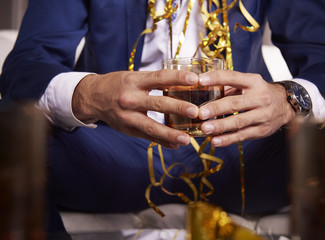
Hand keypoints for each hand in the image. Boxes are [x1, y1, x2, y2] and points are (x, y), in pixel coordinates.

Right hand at [72, 70, 198, 148]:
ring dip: (170, 134)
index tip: (194, 79)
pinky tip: (176, 145)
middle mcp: (131, 99)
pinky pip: (147, 137)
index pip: (160, 77)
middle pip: (158, 103)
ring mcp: (128, 116)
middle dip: (178, 108)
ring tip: (186, 139)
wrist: (93, 97)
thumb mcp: (134, 77)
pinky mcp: (128, 129)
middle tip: (195, 111)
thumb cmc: (119, 85)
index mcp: (135, 81)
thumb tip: (185, 84)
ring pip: (152, 126)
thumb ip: (156, 81)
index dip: (177, 78)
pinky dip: (163, 142)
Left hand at [198, 70, 295, 146]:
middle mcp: (260, 98)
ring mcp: (262, 115)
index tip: (200, 80)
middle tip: (201, 113)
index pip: (233, 77)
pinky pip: (242, 135)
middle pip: (235, 103)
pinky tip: (216, 140)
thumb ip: (228, 87)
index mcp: (253, 82)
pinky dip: (228, 139)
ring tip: (205, 128)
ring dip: (220, 126)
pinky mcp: (261, 130)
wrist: (286, 105)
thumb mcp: (248, 84)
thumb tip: (203, 91)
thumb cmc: (260, 93)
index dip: (216, 78)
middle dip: (217, 108)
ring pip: (238, 122)